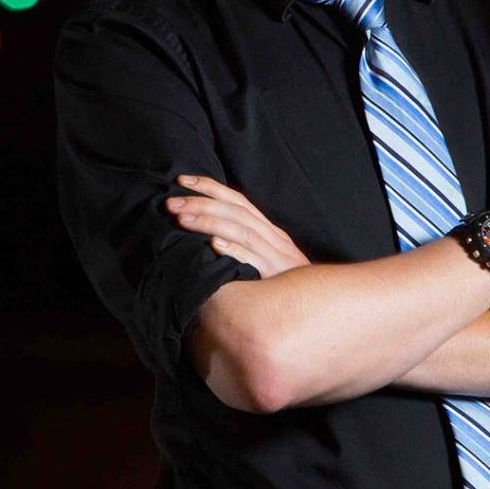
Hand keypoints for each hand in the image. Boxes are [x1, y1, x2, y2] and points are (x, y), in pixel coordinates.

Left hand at [165, 174, 311, 278]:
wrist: (318, 307)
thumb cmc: (283, 284)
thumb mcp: (266, 257)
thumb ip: (244, 242)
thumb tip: (207, 232)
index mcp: (268, 230)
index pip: (237, 200)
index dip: (210, 187)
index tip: (182, 181)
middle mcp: (272, 238)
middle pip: (235, 211)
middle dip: (201, 203)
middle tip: (171, 203)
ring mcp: (276, 256)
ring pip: (241, 231)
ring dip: (210, 222)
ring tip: (182, 219)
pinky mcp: (276, 278)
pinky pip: (254, 261)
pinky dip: (235, 250)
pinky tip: (214, 245)